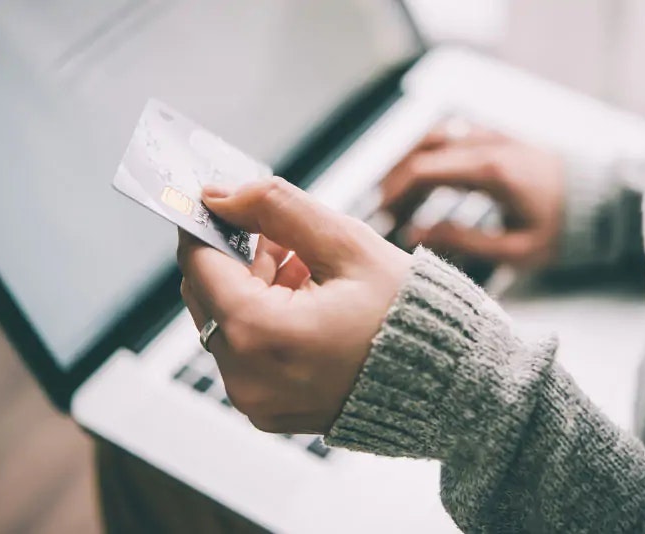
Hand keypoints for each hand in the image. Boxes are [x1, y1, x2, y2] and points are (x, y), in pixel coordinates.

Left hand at [177, 177, 411, 433]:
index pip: (199, 263)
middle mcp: (246, 377)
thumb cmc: (408, 315)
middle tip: (282, 236)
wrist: (445, 382)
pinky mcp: (267, 409)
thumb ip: (277, 208)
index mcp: (261, 334)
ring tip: (308, 271)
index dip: (205, 223)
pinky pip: (245, 353)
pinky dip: (264, 320)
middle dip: (238, 256)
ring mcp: (255, 401)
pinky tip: (308, 303)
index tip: (220, 201)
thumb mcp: (346, 245)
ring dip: (253, 287)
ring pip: (225, 321)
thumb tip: (221, 195)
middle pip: (207, 294)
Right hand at [382, 122, 564, 267]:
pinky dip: (429, 154)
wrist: (602, 202)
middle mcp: (488, 144)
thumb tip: (415, 233)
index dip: (395, 193)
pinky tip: (424, 181)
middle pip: (422, 150)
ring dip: (409, 163)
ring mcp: (492, 136)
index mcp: (490, 171)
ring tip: (397, 197)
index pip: (423, 170)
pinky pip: (452, 136)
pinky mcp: (497, 137)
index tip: (382, 217)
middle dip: (396, 180)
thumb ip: (463, 241)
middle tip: (384, 212)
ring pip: (434, 137)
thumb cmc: (562, 230)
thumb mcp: (516, 249)